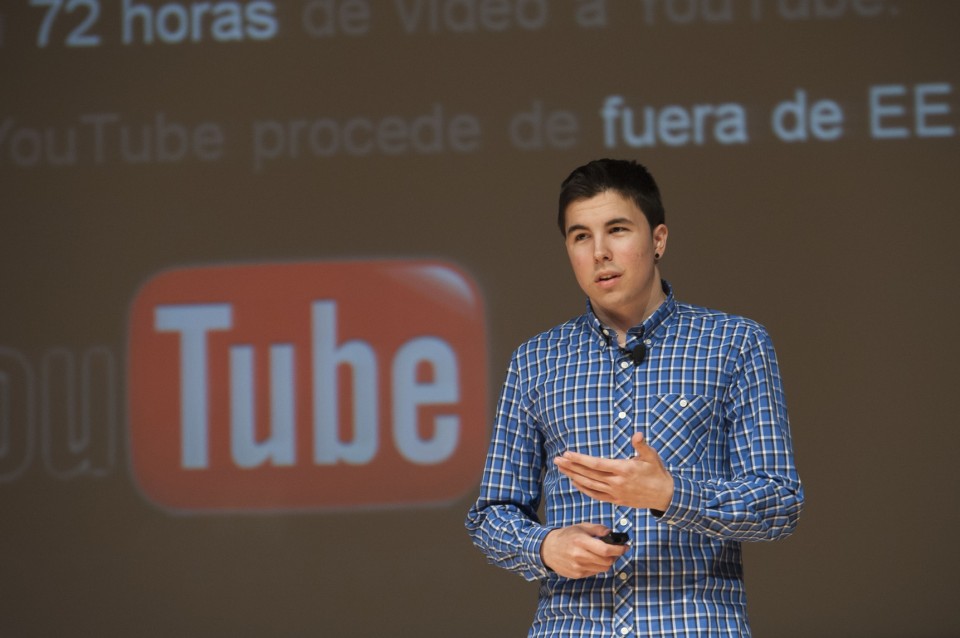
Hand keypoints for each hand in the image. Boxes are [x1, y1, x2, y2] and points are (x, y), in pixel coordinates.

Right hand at [540, 523, 627, 578]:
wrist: (548, 549)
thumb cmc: (566, 536)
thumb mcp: (581, 526)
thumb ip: (597, 529)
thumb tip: (611, 533)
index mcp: (581, 541)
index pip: (606, 550)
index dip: (619, 550)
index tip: (625, 547)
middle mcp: (579, 556)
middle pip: (607, 561)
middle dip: (615, 556)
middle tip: (615, 550)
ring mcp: (578, 567)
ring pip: (603, 568)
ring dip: (607, 562)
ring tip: (602, 554)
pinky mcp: (577, 575)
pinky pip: (594, 572)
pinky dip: (598, 566)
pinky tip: (592, 559)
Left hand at [553, 433, 673, 510]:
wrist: (665, 496)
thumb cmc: (657, 473)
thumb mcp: (651, 456)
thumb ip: (642, 445)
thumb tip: (637, 434)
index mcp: (623, 469)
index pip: (596, 464)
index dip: (580, 459)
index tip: (567, 454)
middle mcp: (617, 483)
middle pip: (588, 474)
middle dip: (571, 466)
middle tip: (556, 460)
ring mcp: (615, 493)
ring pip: (589, 485)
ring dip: (573, 476)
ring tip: (561, 469)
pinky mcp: (616, 501)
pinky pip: (596, 495)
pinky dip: (583, 489)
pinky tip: (574, 482)